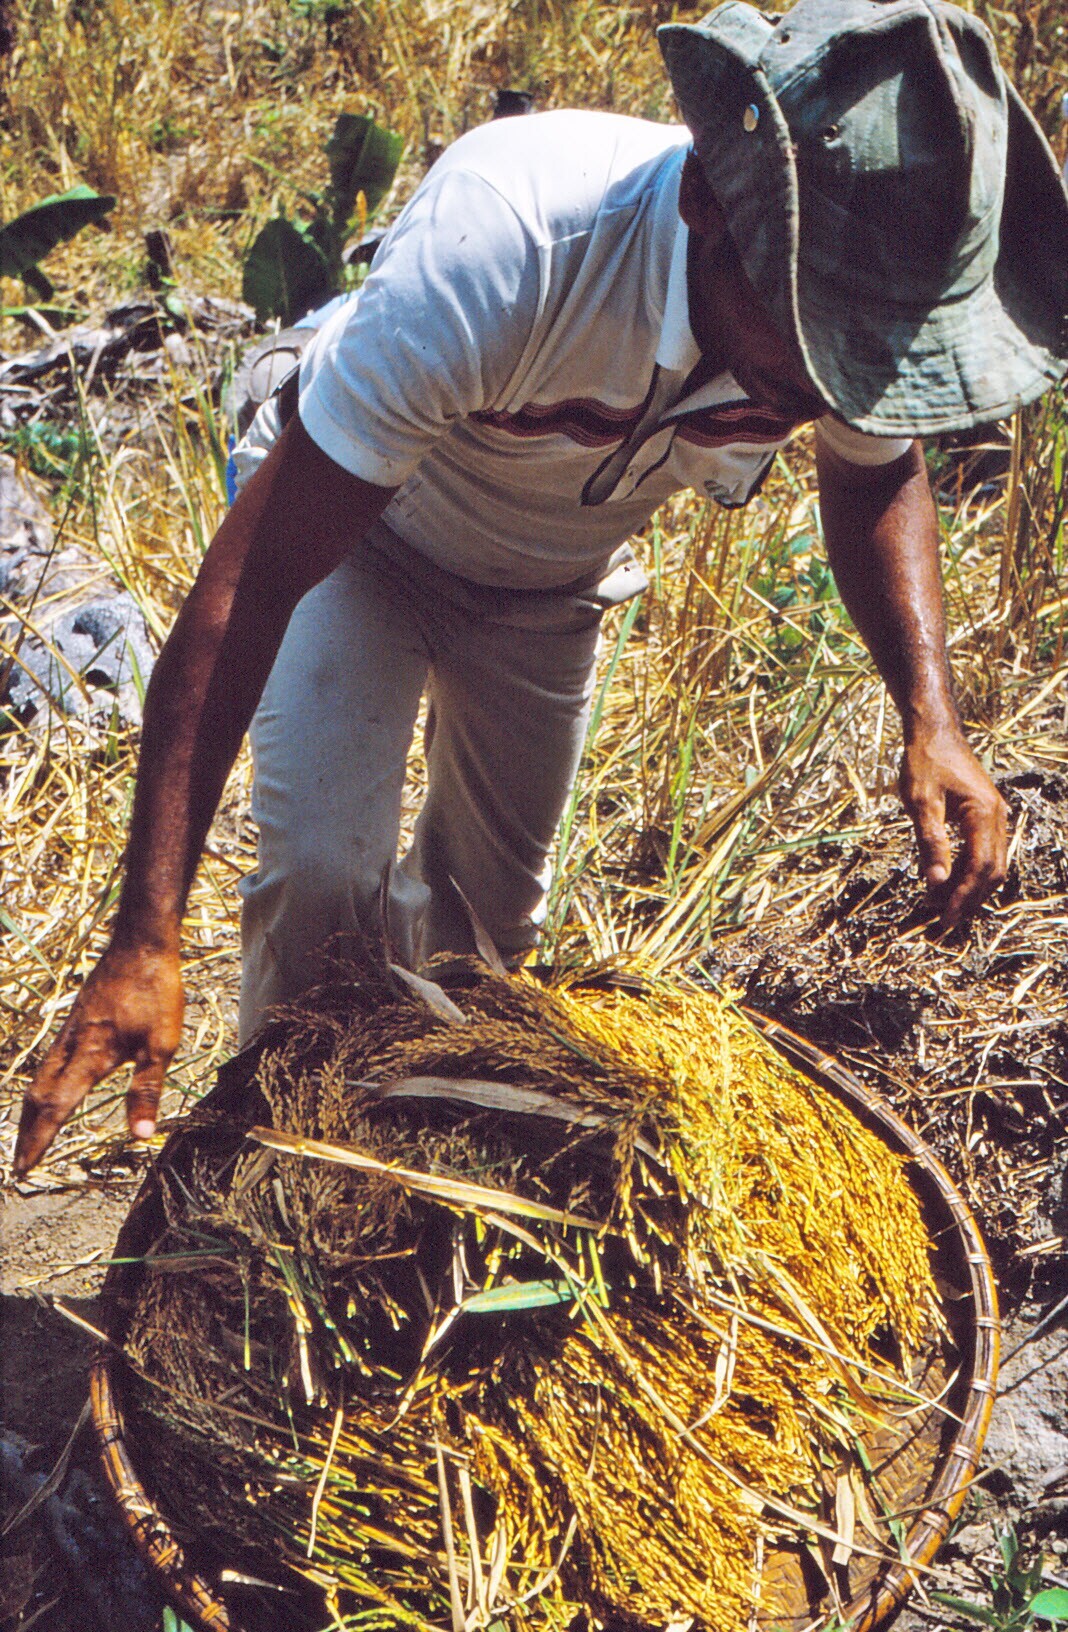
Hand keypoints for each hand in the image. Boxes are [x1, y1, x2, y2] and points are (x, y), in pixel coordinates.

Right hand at [13, 942, 183, 1175]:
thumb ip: (146, 1090)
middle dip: (28, 1132)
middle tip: (19, 1163)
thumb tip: (141, 1136)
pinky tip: (49, 1089)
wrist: (141, 944)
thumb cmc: (156, 991)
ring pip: (40, 1077)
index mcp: (90, 1056)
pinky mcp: (75, 1021)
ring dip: (32, 1110)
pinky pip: (49, 1061)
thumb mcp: (162, 1044)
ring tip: (28, 1134)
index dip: (40, 1140)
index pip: (56, 1108)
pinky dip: (42, 1086)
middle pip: (38, 1096)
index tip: (25, 1168)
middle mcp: (71, 1046)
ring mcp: (70, 1031)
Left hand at [899, 725, 1007, 927]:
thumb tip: (935, 881)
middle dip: (968, 899)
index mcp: (983, 814)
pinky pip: (985, 853)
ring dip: (968, 888)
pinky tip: (946, 882)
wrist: (935, 731)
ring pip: (991, 865)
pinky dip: (969, 872)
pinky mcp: (985, 817)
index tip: (943, 916)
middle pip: (992, 871)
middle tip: (941, 921)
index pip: (981, 867)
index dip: (964, 895)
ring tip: (939, 905)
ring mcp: (994, 817)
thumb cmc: (924, 761)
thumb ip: (930, 842)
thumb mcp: (920, 802)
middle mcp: (997, 818)